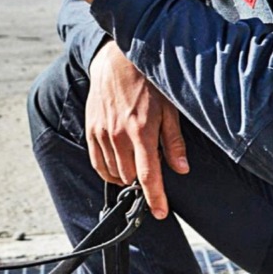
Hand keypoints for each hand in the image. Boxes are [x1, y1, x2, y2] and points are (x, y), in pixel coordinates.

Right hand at [85, 42, 188, 218]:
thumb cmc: (149, 83)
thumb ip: (174, 141)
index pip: (148, 175)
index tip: (160, 213)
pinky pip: (97, 162)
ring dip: (126, 175)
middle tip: (152, 167)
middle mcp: (118, 135)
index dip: (155, 198)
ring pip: (113, 173)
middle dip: (142, 180)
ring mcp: (101, 133)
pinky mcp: (91, 130)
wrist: (117, 60)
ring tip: (137, 162)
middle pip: (130, 177)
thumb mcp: (169, 109)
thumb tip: (181, 169)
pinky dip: (109, 170)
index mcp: (141, 130)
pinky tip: (119, 164)